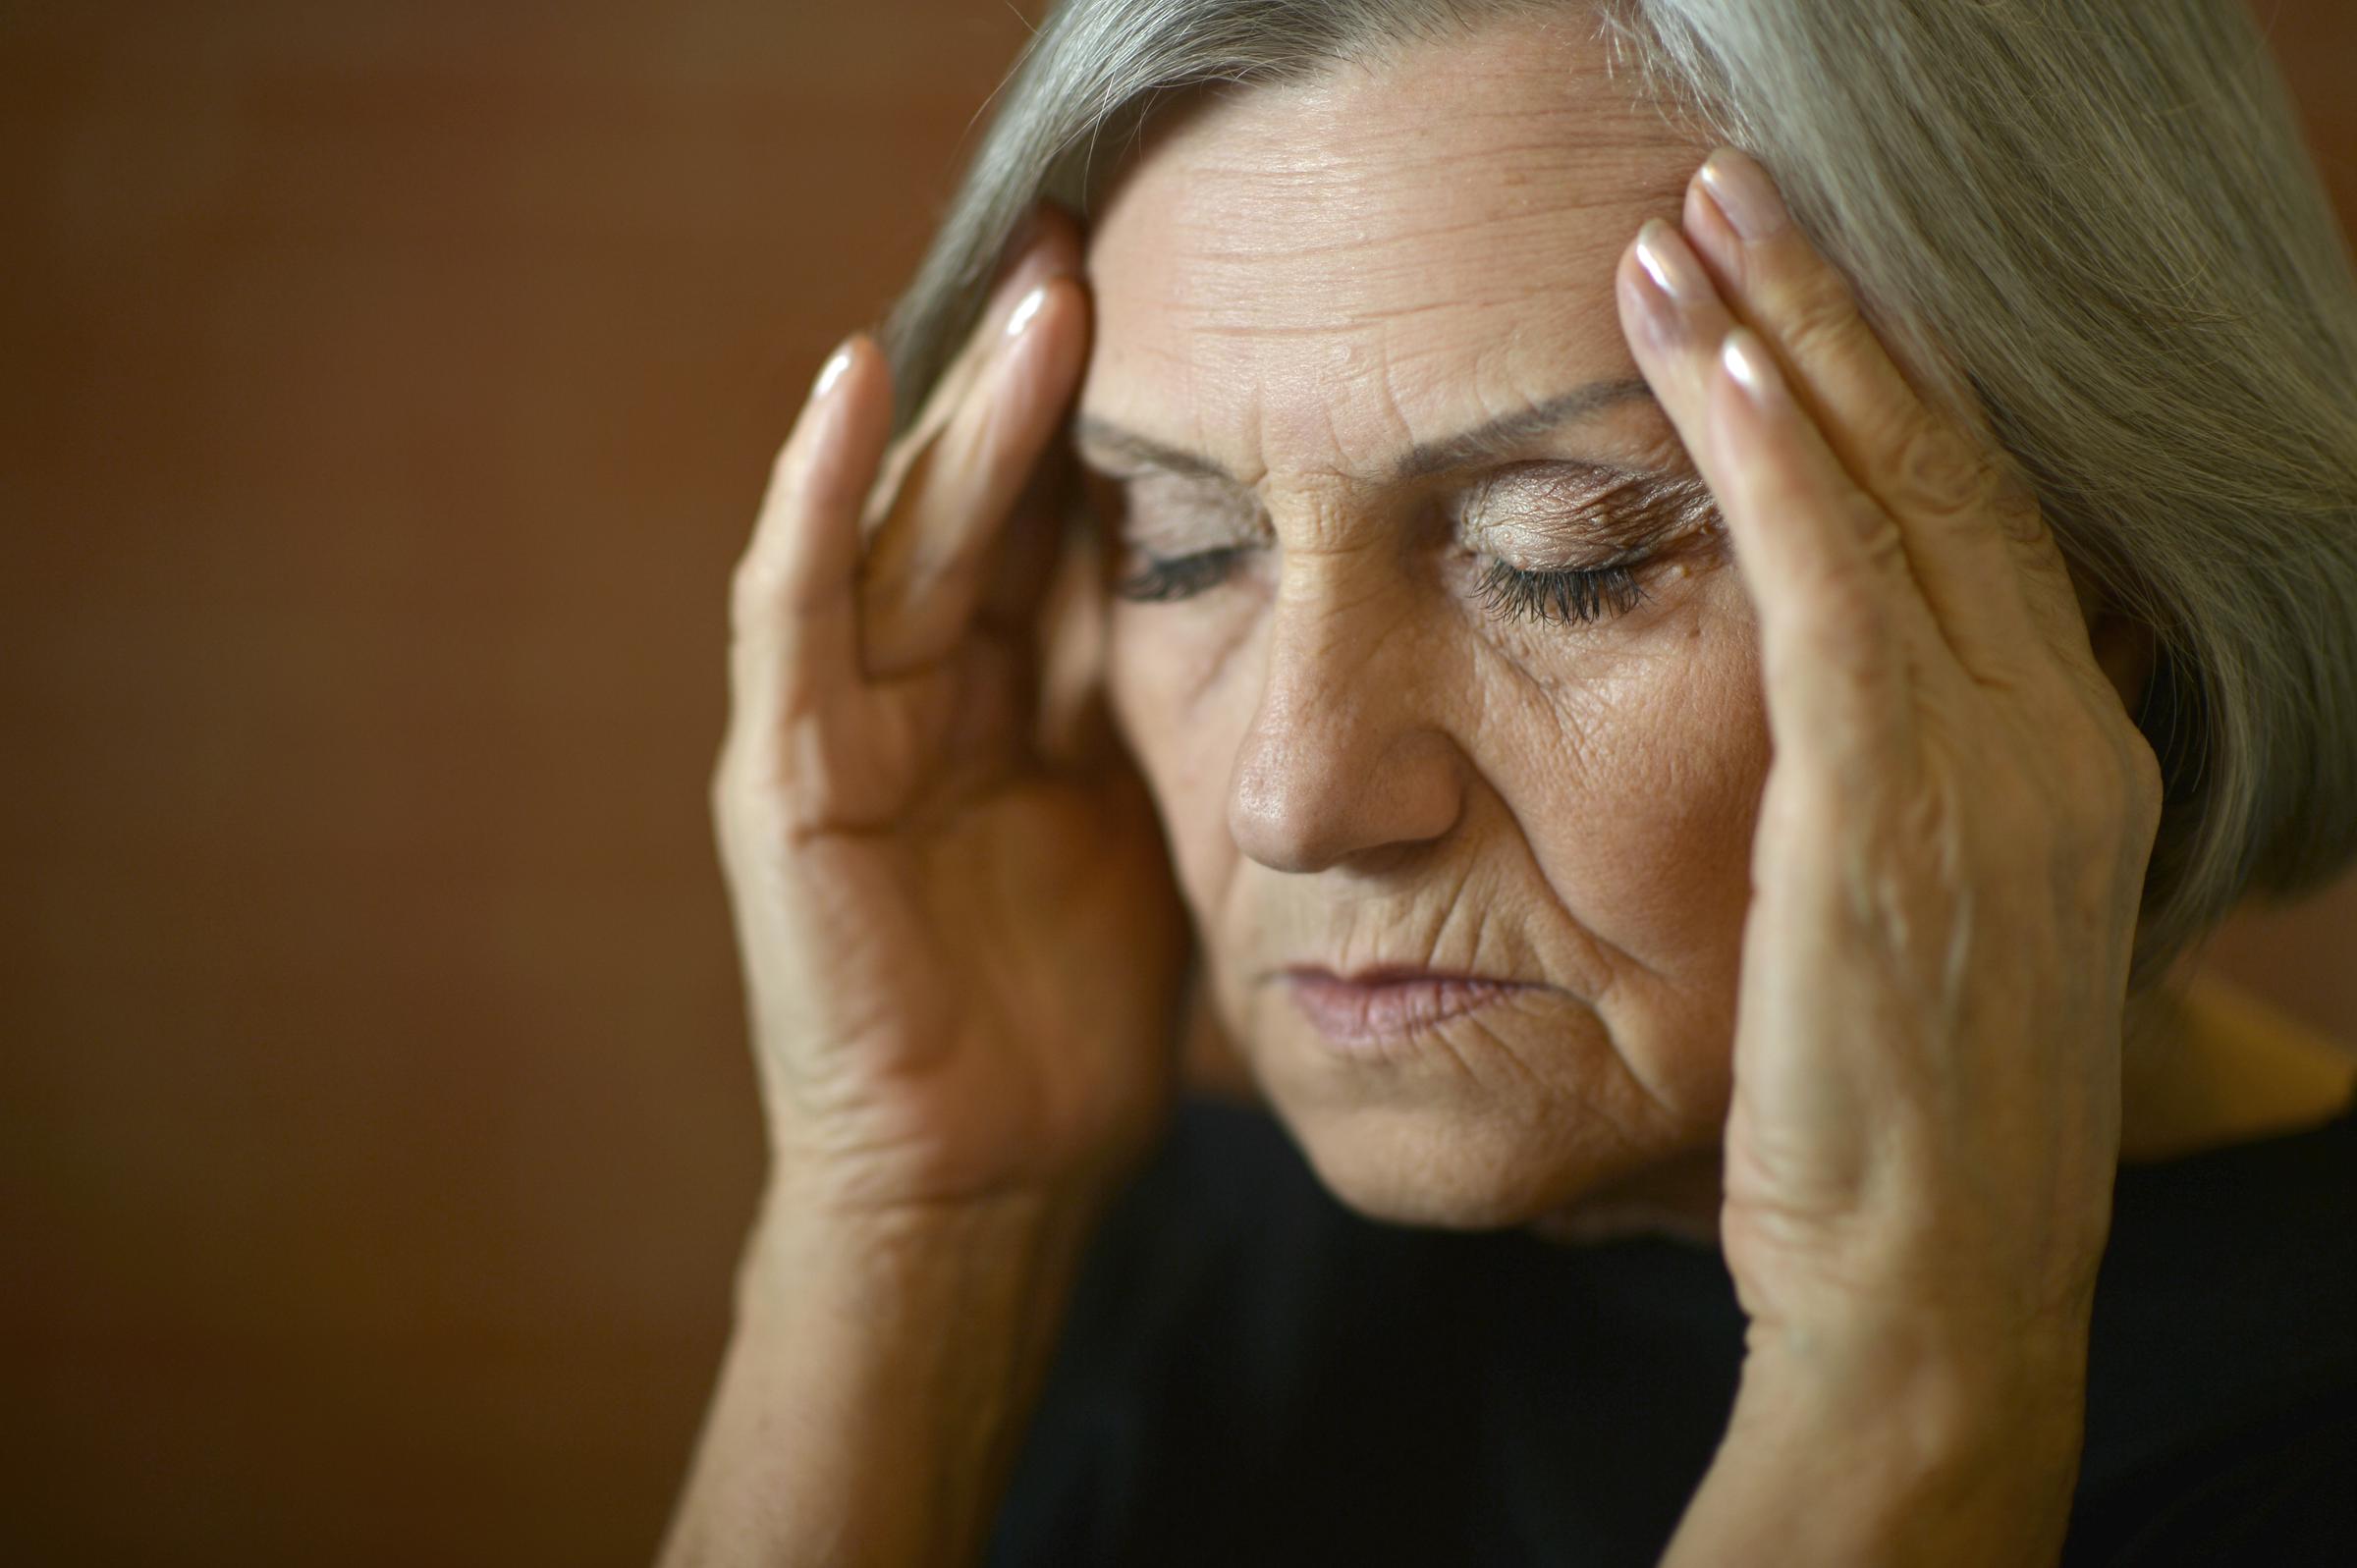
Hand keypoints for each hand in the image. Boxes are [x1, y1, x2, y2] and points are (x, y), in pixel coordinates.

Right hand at [713, 208, 1189, 1221]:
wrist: (984, 1174)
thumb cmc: (1073, 1021)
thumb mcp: (1145, 830)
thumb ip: (1161, 710)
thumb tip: (1263, 598)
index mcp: (1008, 704)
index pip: (1055, 532)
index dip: (1108, 426)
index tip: (1188, 310)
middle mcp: (920, 695)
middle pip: (982, 506)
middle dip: (1040, 381)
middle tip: (1108, 250)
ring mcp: (842, 727)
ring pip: (902, 531)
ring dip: (961, 409)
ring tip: (1038, 290)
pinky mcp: (788, 776)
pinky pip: (793, 613)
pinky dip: (814, 497)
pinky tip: (856, 387)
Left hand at [1616, 150, 2163, 1421]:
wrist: (1934, 1282)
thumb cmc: (1894, 1126)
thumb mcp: (1919, 934)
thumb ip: (1898, 802)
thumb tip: (1817, 724)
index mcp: (2070, 759)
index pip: (1977, 523)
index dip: (1887, 390)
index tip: (1787, 292)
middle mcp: (2061, 733)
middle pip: (1949, 469)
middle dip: (1835, 317)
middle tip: (1729, 191)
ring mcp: (1998, 762)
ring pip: (1896, 494)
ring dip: (1785, 343)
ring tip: (1687, 227)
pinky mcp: (1898, 803)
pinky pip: (1835, 585)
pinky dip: (1774, 460)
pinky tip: (1704, 361)